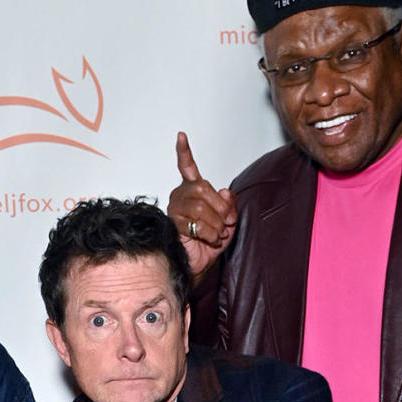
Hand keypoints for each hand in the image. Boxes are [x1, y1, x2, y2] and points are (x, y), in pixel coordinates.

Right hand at [166, 132, 237, 278]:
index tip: (181, 136)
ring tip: (218, 234)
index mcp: (193, 192)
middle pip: (203, 188)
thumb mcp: (227, 222)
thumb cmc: (209, 244)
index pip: (187, 168)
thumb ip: (229, 205)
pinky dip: (210, 233)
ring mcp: (175, 209)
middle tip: (227, 222)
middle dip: (221, 207)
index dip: (184, 152)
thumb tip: (224, 192)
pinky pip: (196, 224)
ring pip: (200, 206)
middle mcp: (181, 196)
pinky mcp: (172, 224)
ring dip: (216, 223)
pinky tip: (210, 239)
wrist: (198, 266)